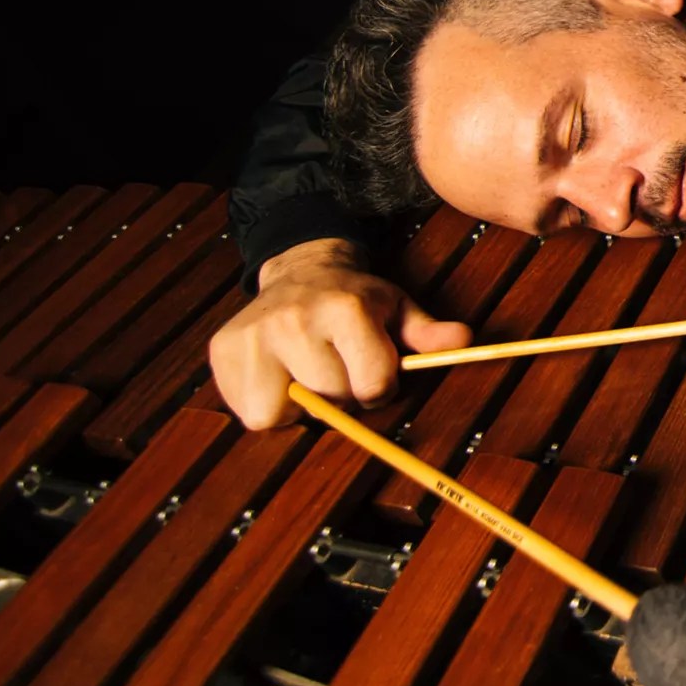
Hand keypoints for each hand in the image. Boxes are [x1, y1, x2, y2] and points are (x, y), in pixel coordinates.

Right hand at [207, 238, 470, 430]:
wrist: (300, 272)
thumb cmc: (353, 301)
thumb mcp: (396, 310)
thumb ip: (427, 333)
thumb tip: (463, 341)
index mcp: (345, 308)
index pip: (372, 384)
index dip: (376, 386)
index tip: (370, 370)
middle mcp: (294, 319)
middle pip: (327, 400)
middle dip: (338, 394)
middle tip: (335, 366)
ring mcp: (253, 335)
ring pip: (280, 413)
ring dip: (297, 405)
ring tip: (304, 372)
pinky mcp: (222, 350)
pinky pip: (248, 410)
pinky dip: (265, 404)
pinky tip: (277, 376)